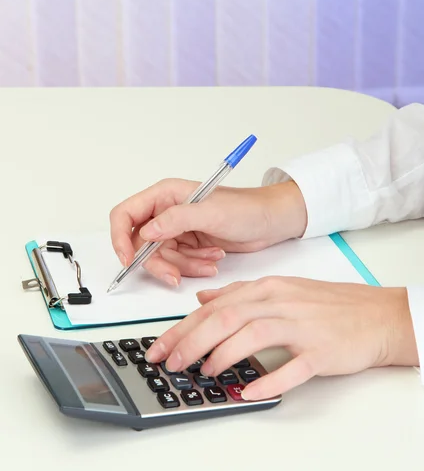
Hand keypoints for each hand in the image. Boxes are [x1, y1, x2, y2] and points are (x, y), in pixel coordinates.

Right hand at [110, 179, 305, 285]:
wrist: (271, 221)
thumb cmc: (246, 208)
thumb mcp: (211, 212)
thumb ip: (177, 219)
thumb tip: (147, 232)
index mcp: (165, 195)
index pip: (126, 214)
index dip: (120, 238)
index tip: (129, 260)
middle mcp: (166, 212)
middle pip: (141, 244)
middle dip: (158, 262)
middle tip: (174, 275)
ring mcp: (177, 230)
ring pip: (161, 258)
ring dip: (182, 266)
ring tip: (208, 262)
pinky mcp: (188, 245)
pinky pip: (178, 264)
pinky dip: (193, 267)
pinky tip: (212, 260)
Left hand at [144, 276, 417, 398]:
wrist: (376, 315)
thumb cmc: (328, 305)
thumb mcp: (280, 289)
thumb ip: (239, 294)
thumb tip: (202, 299)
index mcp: (267, 288)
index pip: (216, 306)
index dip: (184, 327)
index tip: (161, 346)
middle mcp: (280, 302)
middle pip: (227, 317)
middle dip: (191, 341)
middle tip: (170, 362)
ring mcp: (301, 325)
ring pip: (252, 335)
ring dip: (222, 355)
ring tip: (203, 372)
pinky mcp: (321, 350)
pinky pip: (292, 366)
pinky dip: (268, 378)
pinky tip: (248, 390)